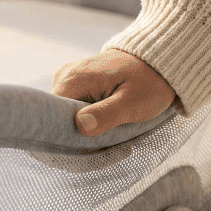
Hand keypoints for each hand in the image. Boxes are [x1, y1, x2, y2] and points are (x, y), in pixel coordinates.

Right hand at [52, 48, 175, 136]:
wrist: (159, 62)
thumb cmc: (149, 81)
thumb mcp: (132, 102)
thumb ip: (106, 115)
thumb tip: (81, 126)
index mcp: (73, 79)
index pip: (51, 117)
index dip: (66, 138)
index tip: (91, 148)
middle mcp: (64, 77)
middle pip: (58, 119)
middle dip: (78, 137)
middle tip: (107, 144)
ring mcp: (70, 79)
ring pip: (66, 117)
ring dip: (85, 131)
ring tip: (111, 132)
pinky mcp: (78, 84)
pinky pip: (75, 109)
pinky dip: (89, 121)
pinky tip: (107, 124)